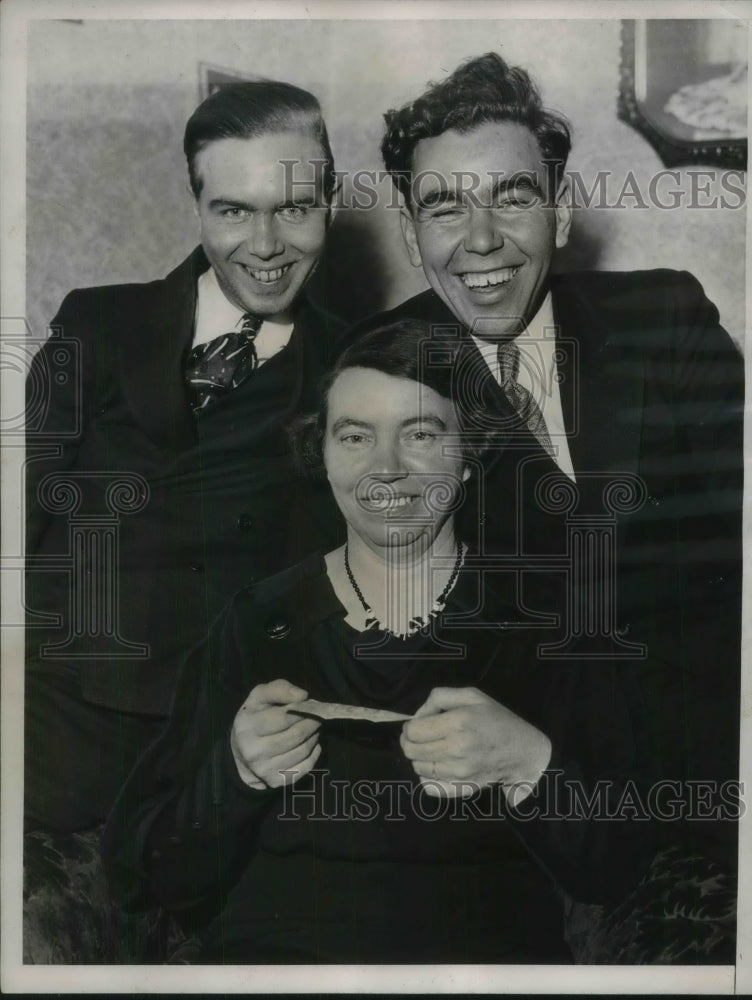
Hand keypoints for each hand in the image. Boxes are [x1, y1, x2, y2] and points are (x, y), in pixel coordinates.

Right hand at [230, 679, 321, 788]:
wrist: (242, 753)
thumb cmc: (254, 718)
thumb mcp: (259, 697)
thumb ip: (279, 689)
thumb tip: (303, 696)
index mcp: (247, 727)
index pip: (284, 717)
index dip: (303, 710)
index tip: (312, 705)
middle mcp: (254, 751)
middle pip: (296, 735)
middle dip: (312, 723)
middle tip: (318, 716)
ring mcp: (265, 769)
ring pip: (303, 750)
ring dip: (315, 736)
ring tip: (314, 727)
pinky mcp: (276, 781)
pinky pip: (306, 766)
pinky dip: (314, 753)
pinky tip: (312, 743)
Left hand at [400, 686, 551, 801]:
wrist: (524, 750)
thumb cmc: (496, 718)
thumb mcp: (471, 695)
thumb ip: (438, 698)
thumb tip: (416, 717)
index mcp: (458, 722)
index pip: (414, 732)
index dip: (409, 727)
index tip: (417, 725)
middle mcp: (457, 749)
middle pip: (412, 751)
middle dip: (410, 742)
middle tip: (420, 737)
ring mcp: (460, 772)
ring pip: (418, 768)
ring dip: (420, 758)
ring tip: (433, 750)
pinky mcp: (463, 787)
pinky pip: (430, 788)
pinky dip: (427, 778)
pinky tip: (438, 767)